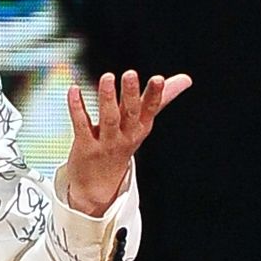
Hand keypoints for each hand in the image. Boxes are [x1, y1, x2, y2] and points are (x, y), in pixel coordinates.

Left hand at [63, 71, 191, 215]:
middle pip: (130, 114)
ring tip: (107, 78)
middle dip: (131, 94)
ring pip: (108, 119)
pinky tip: (74, 90)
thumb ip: (159, 99)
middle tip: (130, 74)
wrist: (98, 186)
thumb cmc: (121, 146)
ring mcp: (105, 143)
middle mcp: (125, 136)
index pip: (150, 110)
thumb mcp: (142, 125)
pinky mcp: (85, 147)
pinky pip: (81, 125)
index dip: (155, 95)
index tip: (159, 79)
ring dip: (107, 98)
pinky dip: (77, 107)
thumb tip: (186, 79)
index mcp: (140, 128)